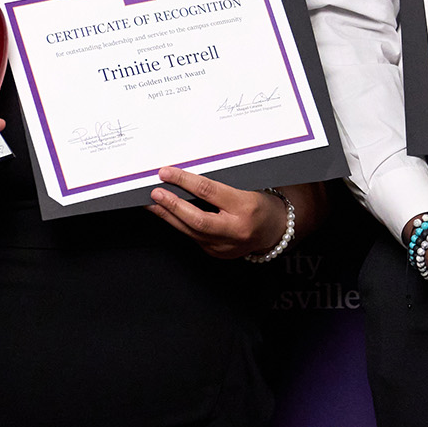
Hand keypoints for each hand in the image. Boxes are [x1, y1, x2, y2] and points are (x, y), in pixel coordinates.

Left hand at [147, 166, 287, 258]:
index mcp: (246, 206)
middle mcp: (235, 229)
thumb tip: (186, 178)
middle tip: (155, 192)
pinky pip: (193, 237)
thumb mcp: (247, 188)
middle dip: (172, 205)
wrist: (275, 230)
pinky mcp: (217, 253)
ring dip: (168, 216)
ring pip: (190, 231)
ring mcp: (225, 245)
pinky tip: (168, 216)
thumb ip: (218, 185)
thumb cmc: (261, 205)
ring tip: (152, 204)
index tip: (167, 173)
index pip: (209, 191)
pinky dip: (179, 225)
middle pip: (196, 218)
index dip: (184, 181)